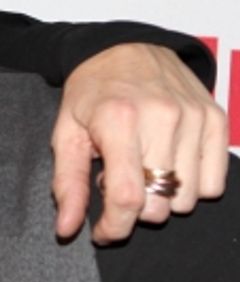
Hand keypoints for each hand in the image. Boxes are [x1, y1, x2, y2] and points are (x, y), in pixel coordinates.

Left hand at [51, 44, 228, 242]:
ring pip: (187, 199)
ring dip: (162, 198)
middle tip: (118, 186)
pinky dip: (191, 187)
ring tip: (142, 170)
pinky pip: (214, 183)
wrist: (126, 49)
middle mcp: (163, 118)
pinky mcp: (216, 120)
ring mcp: (194, 118)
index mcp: (119, 121)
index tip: (103, 232)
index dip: (114, 227)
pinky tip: (168, 167)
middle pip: (159, 204)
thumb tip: (67, 229)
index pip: (127, 197)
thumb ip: (67, 185)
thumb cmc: (92, 95)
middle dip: (134, 211)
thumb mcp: (66, 136)